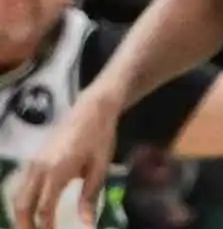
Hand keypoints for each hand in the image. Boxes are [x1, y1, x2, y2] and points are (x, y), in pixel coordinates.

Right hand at [13, 87, 121, 228]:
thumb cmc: (100, 137)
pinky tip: (32, 209)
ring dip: (21, 214)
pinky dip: (22, 201)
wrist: (92, 108)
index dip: (46, 226)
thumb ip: (89, 198)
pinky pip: (21, 185)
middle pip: (22, 204)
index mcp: (57, 171)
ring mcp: (34, 162)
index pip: (44, 208)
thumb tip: (86, 225)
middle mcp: (39, 168)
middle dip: (25, 224)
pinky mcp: (34, 158)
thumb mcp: (100, 168)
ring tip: (32, 227)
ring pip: (18, 195)